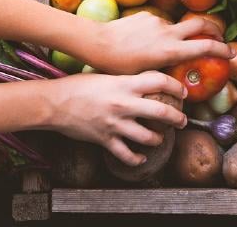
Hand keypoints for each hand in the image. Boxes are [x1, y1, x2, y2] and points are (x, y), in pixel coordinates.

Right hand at [45, 71, 186, 165]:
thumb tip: (144, 82)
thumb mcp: (106, 76)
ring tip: (160, 138)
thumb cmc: (78, 86)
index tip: (183, 92)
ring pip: (148, 137)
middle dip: (177, 118)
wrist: (53, 103)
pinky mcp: (105, 139)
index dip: (175, 86)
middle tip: (182, 121)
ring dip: (158, 139)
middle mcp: (124, 104)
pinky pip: (126, 154)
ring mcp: (115, 123)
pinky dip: (136, 159)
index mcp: (125, 84)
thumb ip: (126, 81)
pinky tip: (141, 158)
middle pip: (161, 112)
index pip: (159, 81)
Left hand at [75, 13, 234, 74]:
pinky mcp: (147, 14)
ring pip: (178, 26)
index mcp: (171, 51)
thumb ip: (164, 72)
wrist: (97, 42)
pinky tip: (145, 42)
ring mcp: (158, 21)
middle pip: (202, 25)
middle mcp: (169, 33)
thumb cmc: (119, 66)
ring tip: (168, 48)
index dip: (223, 49)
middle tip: (219, 38)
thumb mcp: (146, 76)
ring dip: (180, 35)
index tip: (232, 53)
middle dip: (214, 30)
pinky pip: (159, 23)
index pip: (206, 46)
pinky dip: (160, 32)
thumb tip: (176, 80)